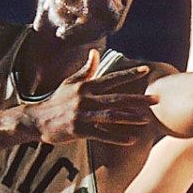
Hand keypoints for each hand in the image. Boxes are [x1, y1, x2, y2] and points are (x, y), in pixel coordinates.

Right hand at [24, 51, 156, 144]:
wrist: (36, 120)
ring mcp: (81, 115)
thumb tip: (95, 53)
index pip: (111, 78)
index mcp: (85, 86)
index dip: (129, 74)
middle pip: (116, 98)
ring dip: (130, 118)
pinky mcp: (78, 130)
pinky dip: (116, 137)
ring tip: (146, 120)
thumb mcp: (70, 83)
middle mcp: (85, 99)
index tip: (146, 69)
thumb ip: (86, 69)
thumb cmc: (56, 101)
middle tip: (156, 99)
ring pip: (110, 116)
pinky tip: (131, 140)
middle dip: (138, 99)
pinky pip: (101, 134)